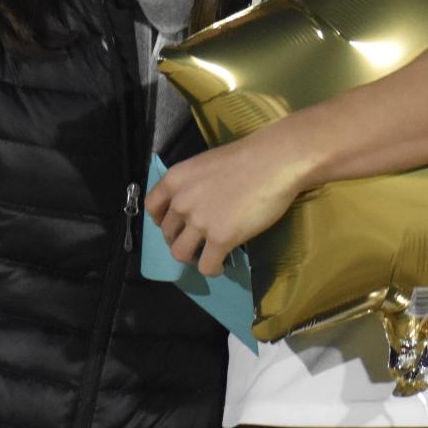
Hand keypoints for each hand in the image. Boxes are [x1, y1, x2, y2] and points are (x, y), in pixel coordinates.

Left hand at [146, 127, 311, 276]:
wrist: (274, 162)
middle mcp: (181, 202)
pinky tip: (223, 264)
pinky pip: (207, 266)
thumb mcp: (206, 165)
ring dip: (192, 257)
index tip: (176, 224)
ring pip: (180, 254)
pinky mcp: (220, 238)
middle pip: (167, 233)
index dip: (161, 220)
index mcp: (175, 180)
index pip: (152, 207)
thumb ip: (193, 185)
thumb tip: (194, 204)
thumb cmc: (247, 158)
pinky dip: (213, 269)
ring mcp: (199, 222)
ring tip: (207, 254)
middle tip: (198, 240)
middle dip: (181, 239)